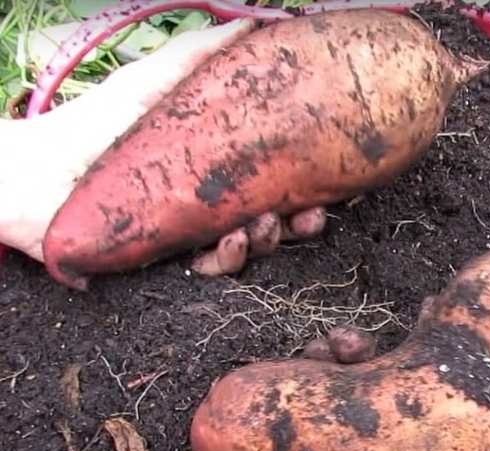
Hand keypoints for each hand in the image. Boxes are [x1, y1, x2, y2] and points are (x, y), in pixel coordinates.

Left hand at [0, 19, 324, 275]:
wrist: (34, 175)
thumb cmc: (93, 124)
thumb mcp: (153, 82)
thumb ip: (199, 55)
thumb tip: (253, 22)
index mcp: (223, 162)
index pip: (282, 174)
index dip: (313, 180)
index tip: (339, 180)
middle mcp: (216, 198)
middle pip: (281, 215)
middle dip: (302, 220)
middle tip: (309, 214)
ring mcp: (196, 232)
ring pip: (255, 246)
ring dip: (269, 240)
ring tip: (259, 226)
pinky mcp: (174, 260)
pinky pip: (217, 270)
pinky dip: (229, 260)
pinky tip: (226, 243)